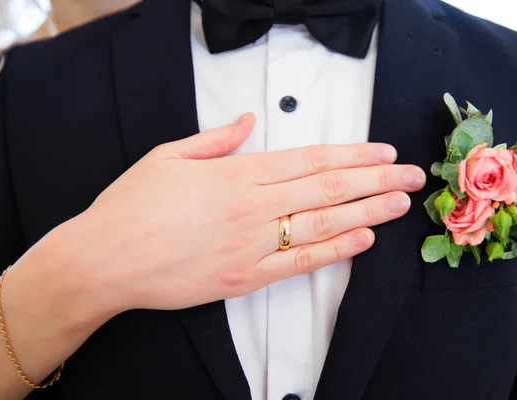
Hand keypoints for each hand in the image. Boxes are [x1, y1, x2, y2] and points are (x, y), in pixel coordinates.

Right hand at [70, 113, 425, 312]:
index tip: (383, 152)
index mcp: (236, 174)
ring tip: (399, 204)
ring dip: (368, 212)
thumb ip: (217, 139)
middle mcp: (252, 207)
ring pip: (323, 224)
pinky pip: (301, 263)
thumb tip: (249, 121)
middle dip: (375, 181)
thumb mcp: (169, 156)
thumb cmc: (132, 206)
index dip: (352, 155)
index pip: (310, 160)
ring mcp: (252, 245)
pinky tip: (363, 239)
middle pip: (328, 189)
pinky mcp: (246, 278)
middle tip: (411, 175)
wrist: (105, 261)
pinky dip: (335, 250)